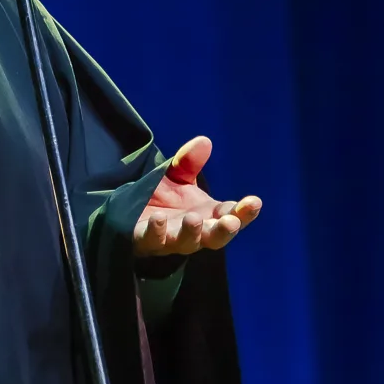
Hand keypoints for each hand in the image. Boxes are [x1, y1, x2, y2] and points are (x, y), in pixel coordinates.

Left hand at [133, 136, 261, 256]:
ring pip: (187, 242)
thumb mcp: (177, 176)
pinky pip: (153, 239)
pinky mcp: (147, 240)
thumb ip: (188, 162)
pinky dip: (157, 231)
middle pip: (215, 237)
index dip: (244, 212)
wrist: (129, 211)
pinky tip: (159, 218)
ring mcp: (171, 239)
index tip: (254, 202)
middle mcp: (195, 232)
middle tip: (231, 222)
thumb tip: (204, 141)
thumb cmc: (162, 197)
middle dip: (224, 231)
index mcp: (208, 215)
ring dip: (192, 232)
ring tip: (194, 219)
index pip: (231, 215)